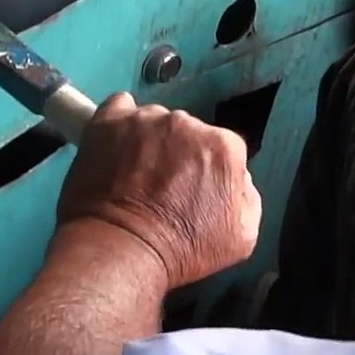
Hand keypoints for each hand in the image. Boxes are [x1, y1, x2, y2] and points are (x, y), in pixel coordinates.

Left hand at [56, 93, 261, 289]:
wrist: (120, 247)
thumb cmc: (183, 247)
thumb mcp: (242, 237)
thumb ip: (247, 197)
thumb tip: (237, 178)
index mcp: (223, 146)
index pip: (223, 147)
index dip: (209, 170)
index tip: (194, 190)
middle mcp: (185, 123)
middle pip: (187, 131)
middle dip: (179, 153)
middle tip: (162, 185)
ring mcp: (143, 119)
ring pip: (153, 121)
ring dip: (149, 139)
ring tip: (134, 171)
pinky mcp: (107, 121)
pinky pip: (119, 107)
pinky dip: (120, 122)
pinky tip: (116, 143)